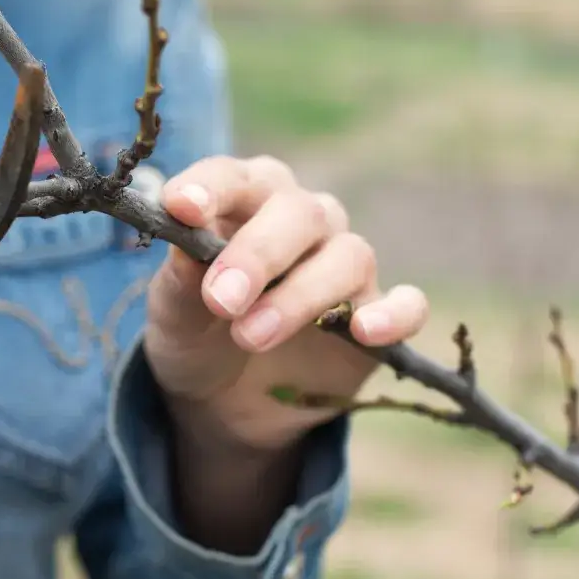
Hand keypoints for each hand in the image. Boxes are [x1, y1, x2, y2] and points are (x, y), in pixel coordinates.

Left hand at [145, 155, 429, 450]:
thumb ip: (180, 280)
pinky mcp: (376, 316)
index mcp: (245, 201)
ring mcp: (343, 267)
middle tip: (222, 300)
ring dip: (300, 296)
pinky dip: (393, 314)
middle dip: (258, 253)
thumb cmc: (195, 334)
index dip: (210, 187)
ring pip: (348, 256)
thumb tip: (186, 244)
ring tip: (249, 337)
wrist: (221, 401)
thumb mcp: (171, 314)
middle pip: (299, 213)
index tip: (181, 208)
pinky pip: (407, 305)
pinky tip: (366, 331)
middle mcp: (302, 221)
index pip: (233, 177)